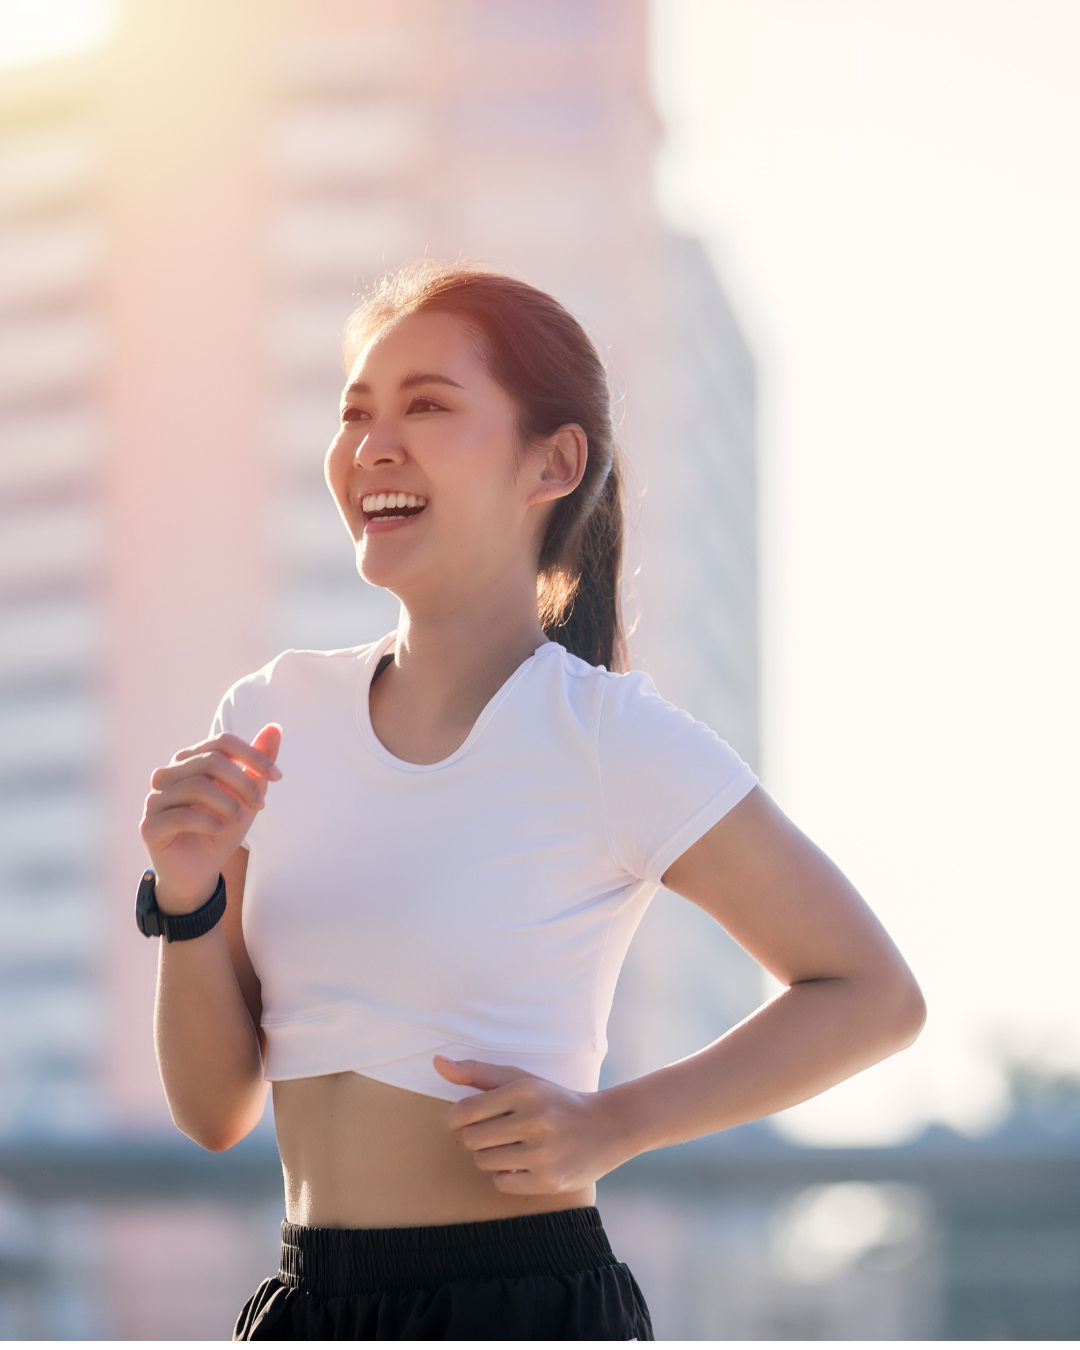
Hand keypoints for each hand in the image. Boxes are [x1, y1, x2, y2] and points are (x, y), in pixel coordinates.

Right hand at [140, 725, 281, 912]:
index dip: (253, 755)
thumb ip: (258, 762)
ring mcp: (155, 799)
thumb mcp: (247, 795)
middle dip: (244, 782)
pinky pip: (182, 815)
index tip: (278, 776)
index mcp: (190, 761)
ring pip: (197, 786)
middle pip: (210, 760)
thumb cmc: (222, 828)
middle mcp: (168, 774)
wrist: (200, 872)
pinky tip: (219, 831)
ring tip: (239, 820)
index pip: (222, 742)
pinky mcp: (150, 825)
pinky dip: (209, 822)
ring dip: (228, 804)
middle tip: (260, 805)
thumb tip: (275, 728)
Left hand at [435, 1055, 630, 1195]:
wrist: (608, 1127)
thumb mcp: (522, 1079)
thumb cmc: (554, 1101)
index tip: (463, 1120)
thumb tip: (437, 1063)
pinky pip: (502, 1183)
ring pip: (484, 1162)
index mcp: (524, 1090)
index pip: (465, 1111)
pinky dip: (507, 1176)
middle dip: (479, 1137)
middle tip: (499, 1132)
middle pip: (471, 1139)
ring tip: (514, 1147)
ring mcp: (543, 1152)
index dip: (455, 1119)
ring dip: (493, 1156)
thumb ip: (477, 1072)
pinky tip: (525, 1164)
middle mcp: (534, 1120)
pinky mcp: (549, 1181)